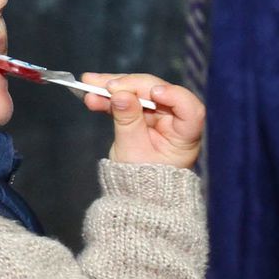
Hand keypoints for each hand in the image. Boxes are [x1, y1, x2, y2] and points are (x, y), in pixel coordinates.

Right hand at [80, 72, 203, 169]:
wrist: (135, 193)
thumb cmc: (141, 179)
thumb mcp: (133, 151)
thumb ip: (128, 121)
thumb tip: (120, 95)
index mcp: (185, 135)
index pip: (190, 109)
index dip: (174, 95)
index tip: (154, 92)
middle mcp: (176, 120)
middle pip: (158, 92)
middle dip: (130, 85)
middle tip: (104, 85)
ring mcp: (159, 114)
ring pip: (140, 91)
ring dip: (114, 87)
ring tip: (88, 84)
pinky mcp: (143, 112)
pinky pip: (128, 99)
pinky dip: (110, 97)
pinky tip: (90, 94)